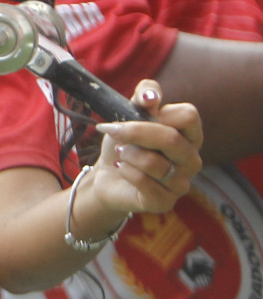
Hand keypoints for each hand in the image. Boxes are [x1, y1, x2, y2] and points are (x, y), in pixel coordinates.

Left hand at [83, 80, 204, 223]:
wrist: (107, 175)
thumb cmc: (124, 143)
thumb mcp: (129, 113)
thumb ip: (144, 96)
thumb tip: (151, 96)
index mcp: (189, 136)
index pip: (189, 115)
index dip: (159, 111)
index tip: (138, 113)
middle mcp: (192, 160)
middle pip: (170, 138)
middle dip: (135, 132)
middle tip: (113, 130)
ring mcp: (181, 184)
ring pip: (154, 162)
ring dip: (127, 154)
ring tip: (121, 154)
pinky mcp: (164, 202)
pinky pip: (143, 181)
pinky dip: (125, 170)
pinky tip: (121, 169)